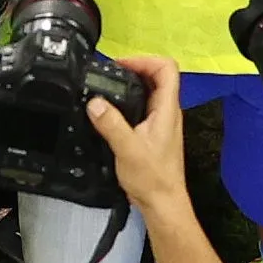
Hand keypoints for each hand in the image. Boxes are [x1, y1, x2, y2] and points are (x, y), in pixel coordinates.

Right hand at [86, 52, 193, 211]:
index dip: (145, 60)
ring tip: (107, 87)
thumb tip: (95, 102)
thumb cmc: (152, 178)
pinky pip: (143, 107)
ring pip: (149, 92)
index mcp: (167, 109)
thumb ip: (111, 124)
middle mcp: (167, 112)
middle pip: (157, 77)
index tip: (121, 65)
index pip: (167, 69)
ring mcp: (161, 122)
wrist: (162, 203)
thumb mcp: (127, 149)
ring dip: (130, 85)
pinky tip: (111, 111)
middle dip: (134, 69)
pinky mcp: (153, 133)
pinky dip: (128, 102)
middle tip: (109, 73)